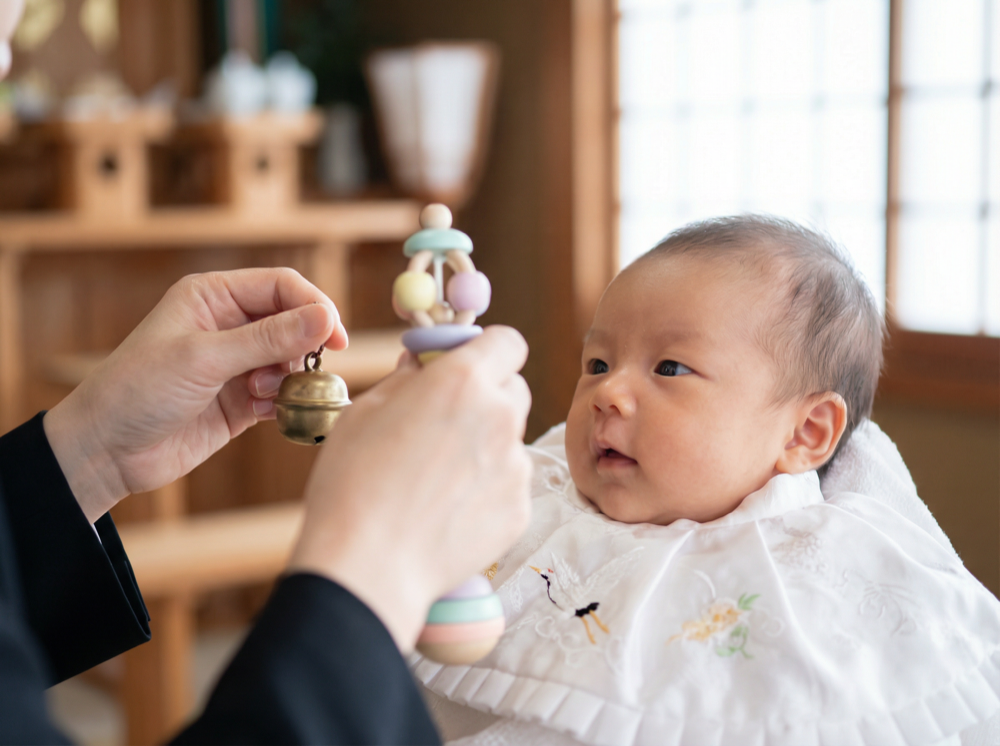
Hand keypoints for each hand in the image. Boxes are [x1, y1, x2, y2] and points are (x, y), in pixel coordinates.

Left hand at [44, 268, 346, 522]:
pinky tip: (265, 414)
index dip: (314, 307)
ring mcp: (237, 364)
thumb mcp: (205, 358)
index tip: (335, 338)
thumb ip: (269, 339)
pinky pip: (282, 394)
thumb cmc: (139, 391)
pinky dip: (284, 403)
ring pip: (292, 361)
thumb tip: (325, 318)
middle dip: (303, 347)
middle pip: (294, 323)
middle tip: (305, 372)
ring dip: (291, 379)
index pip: (282, 287)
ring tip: (263, 395)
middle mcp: (228, 325)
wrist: (106, 451)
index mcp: (213, 296)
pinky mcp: (242, 401)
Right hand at [288, 326, 532, 651]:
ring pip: (510, 439)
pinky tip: (447, 510)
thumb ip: (407, 378)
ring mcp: (515, 466)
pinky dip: (486, 490)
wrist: (369, 566)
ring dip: (485, 446)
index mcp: (463, 381)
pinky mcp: (520, 509)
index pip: (507, 342)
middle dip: (488, 396)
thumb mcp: (365, 411)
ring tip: (437, 479)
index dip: (488, 350)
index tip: (466, 364)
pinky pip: (509, 484)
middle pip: (514, 388)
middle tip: (448, 420)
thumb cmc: (354, 484)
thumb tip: (423, 365)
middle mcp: (500, 416)